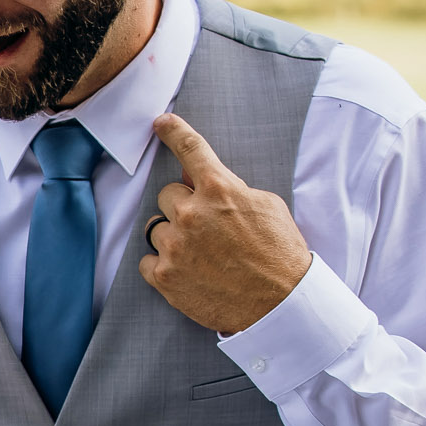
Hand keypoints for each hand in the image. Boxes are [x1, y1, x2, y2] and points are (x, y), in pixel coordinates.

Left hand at [139, 113, 311, 333]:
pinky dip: (161, 264)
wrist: (278, 303)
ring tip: (203, 255)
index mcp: (221, 191)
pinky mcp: (163, 275)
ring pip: (157, 228)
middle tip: (207, 228)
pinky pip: (147, 260)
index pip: (192, 150)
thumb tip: (194, 174)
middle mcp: (192, 214)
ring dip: (174, 237)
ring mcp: (174, 246)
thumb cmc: (278, 253)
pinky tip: (188, 272)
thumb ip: (229, 188)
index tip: (161, 122)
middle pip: (167, 195)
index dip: (174, 132)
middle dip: (184, 206)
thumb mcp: (265, 207)